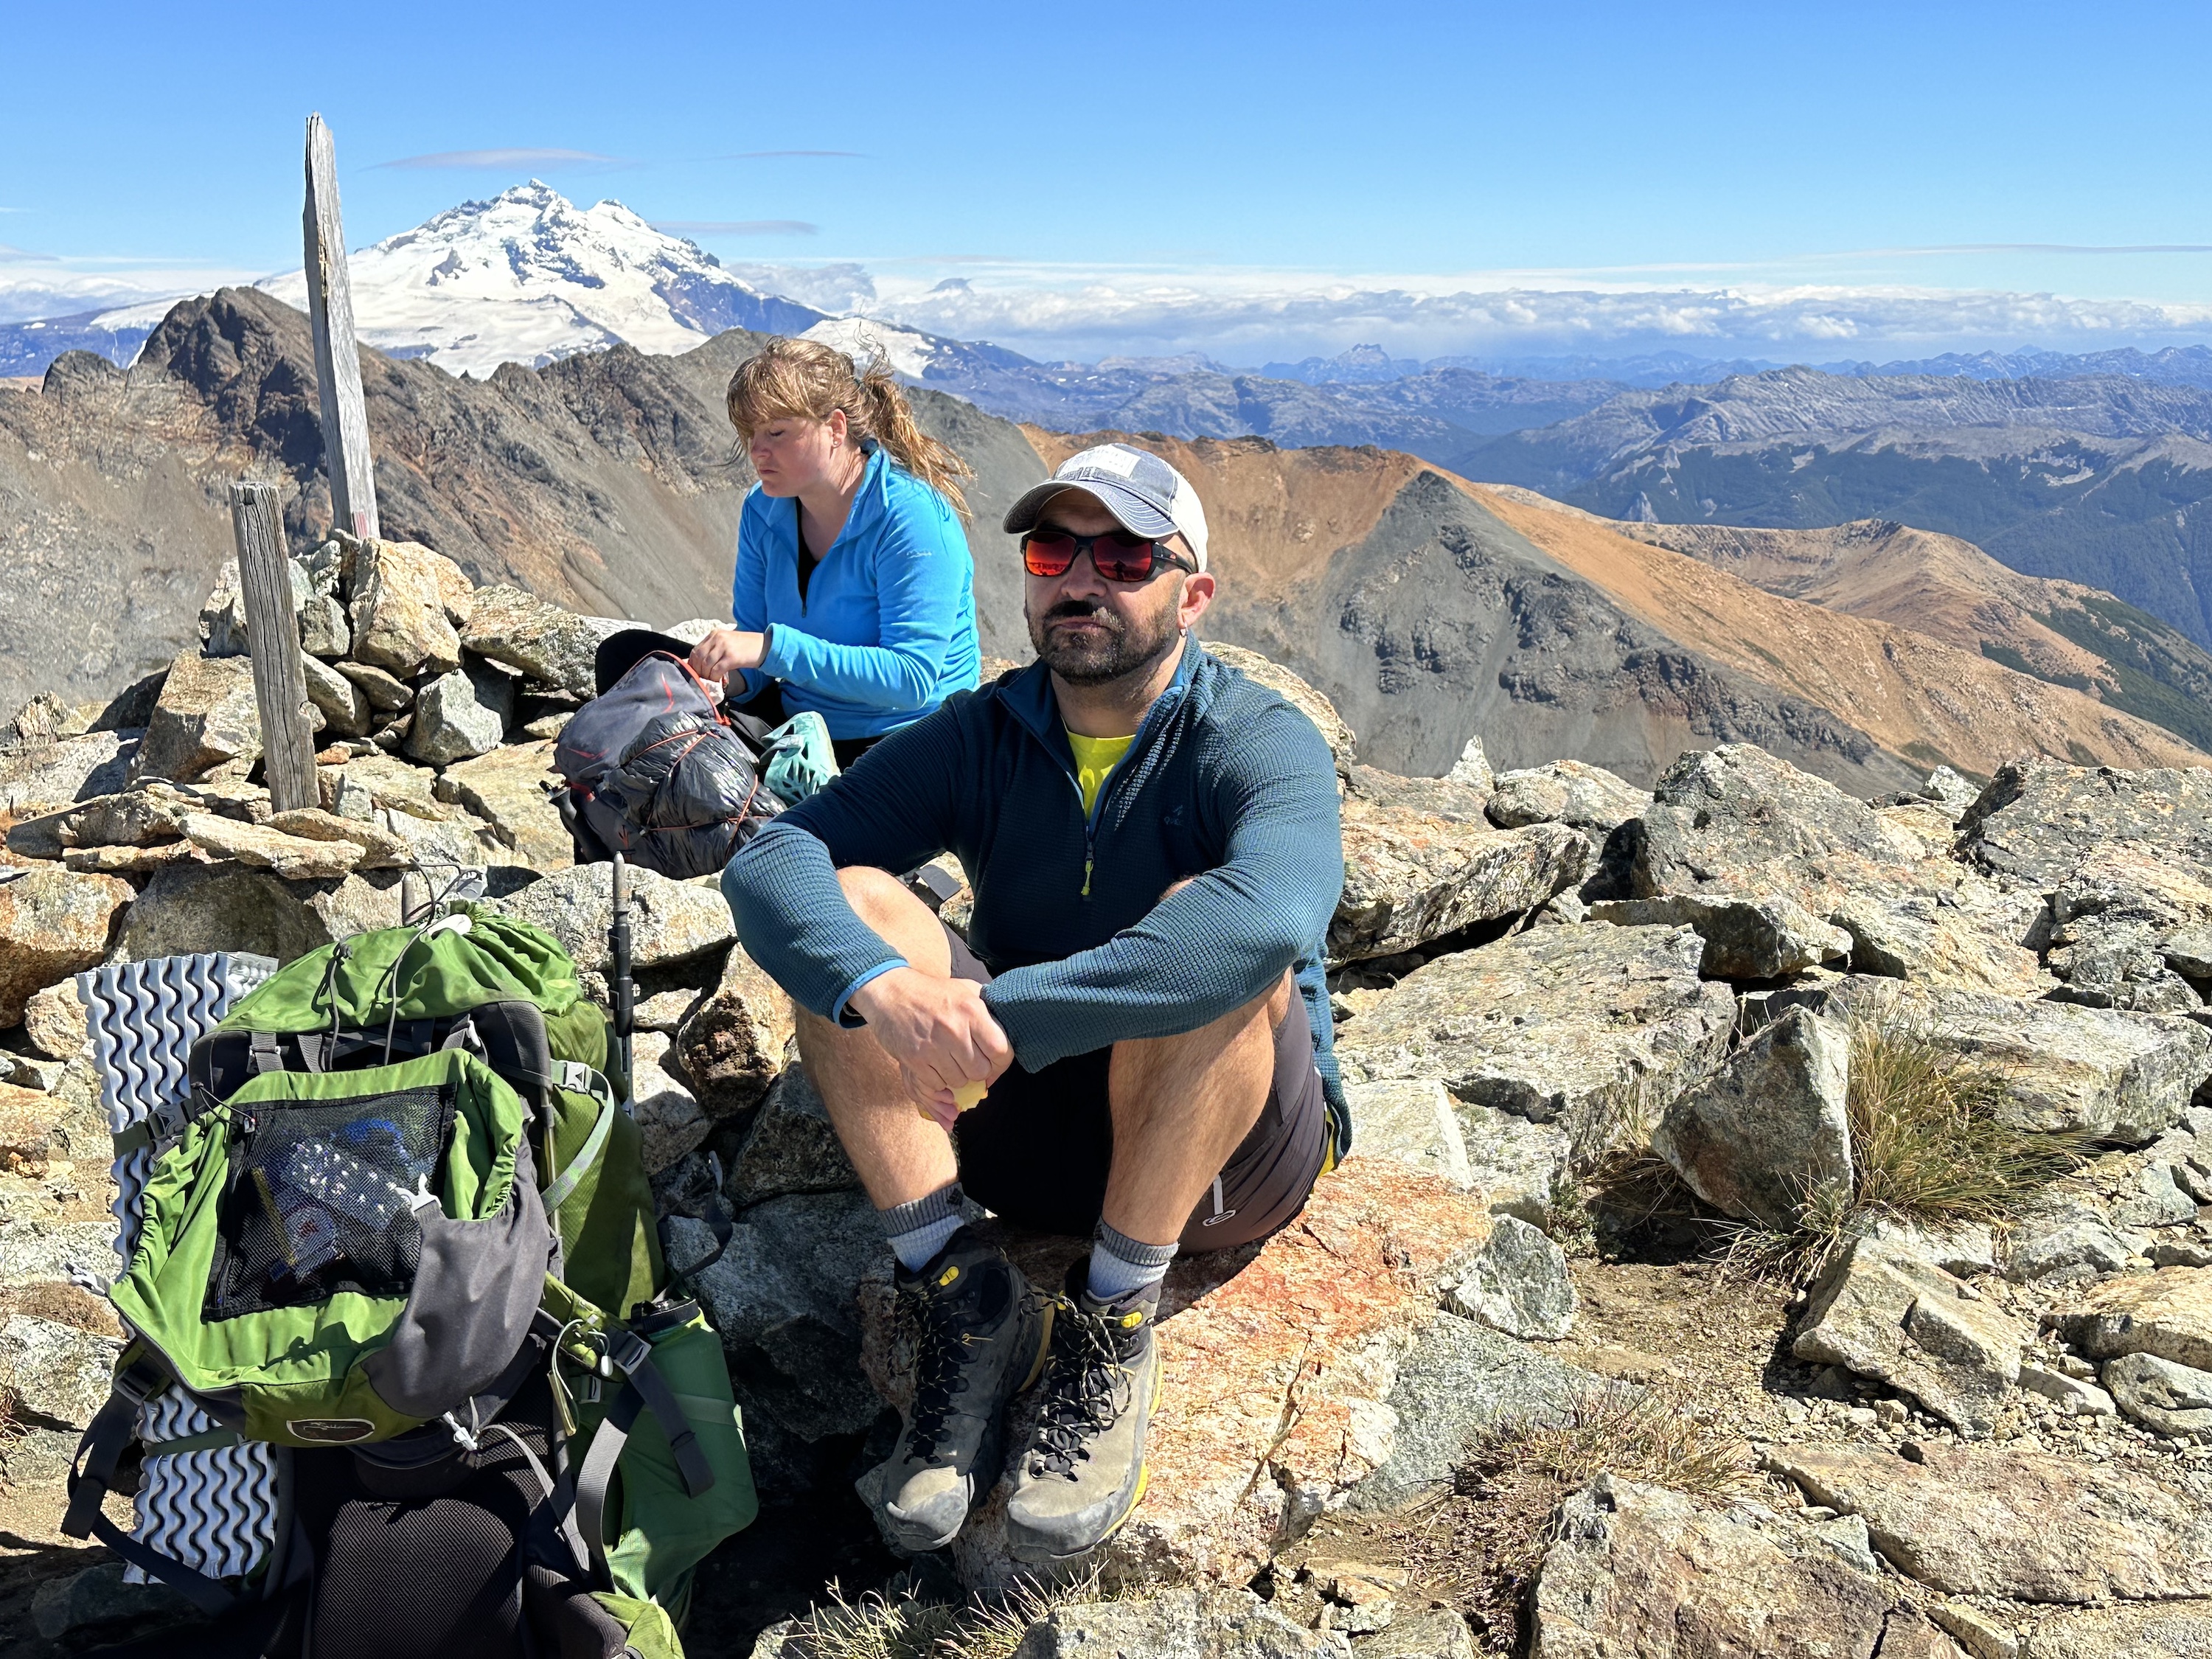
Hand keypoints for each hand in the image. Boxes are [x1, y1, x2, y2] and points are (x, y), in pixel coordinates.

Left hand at [691, 627, 767, 680]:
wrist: (764, 646)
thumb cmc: (746, 646)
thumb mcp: (727, 642)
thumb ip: (714, 648)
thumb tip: (701, 664)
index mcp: (714, 634)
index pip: (696, 650)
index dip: (693, 663)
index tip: (695, 672)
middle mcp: (718, 638)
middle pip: (699, 657)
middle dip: (698, 671)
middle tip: (702, 679)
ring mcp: (725, 647)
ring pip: (706, 664)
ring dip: (706, 675)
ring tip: (710, 680)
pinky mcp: (732, 657)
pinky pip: (717, 670)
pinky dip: (715, 677)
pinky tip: (718, 680)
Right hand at [850, 967, 1011, 1125]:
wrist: (890, 993)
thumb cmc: (932, 993)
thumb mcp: (965, 989)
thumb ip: (988, 1008)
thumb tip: (1009, 1026)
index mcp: (972, 1010)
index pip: (1001, 1050)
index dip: (1001, 1063)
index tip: (994, 1063)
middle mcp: (955, 1029)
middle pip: (981, 1071)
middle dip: (977, 1071)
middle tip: (968, 1063)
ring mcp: (933, 1046)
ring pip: (959, 1081)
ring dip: (956, 1077)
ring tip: (949, 1062)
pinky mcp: (914, 1059)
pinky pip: (936, 1085)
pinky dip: (938, 1081)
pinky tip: (934, 1067)